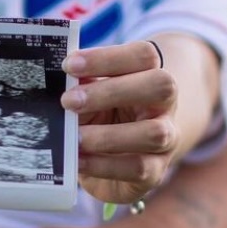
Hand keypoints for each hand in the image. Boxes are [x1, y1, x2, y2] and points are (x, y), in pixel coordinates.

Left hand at [63, 40, 179, 204]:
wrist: (117, 163)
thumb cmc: (101, 119)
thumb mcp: (90, 98)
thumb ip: (80, 86)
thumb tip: (60, 82)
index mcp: (150, 76)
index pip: (143, 55)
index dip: (107, 58)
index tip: (69, 65)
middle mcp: (166, 105)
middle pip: (160, 85)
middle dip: (112, 91)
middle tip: (69, 101)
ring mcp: (167, 139)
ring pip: (155, 133)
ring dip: (109, 135)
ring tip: (75, 138)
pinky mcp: (156, 171)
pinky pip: (137, 168)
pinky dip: (103, 165)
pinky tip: (79, 160)